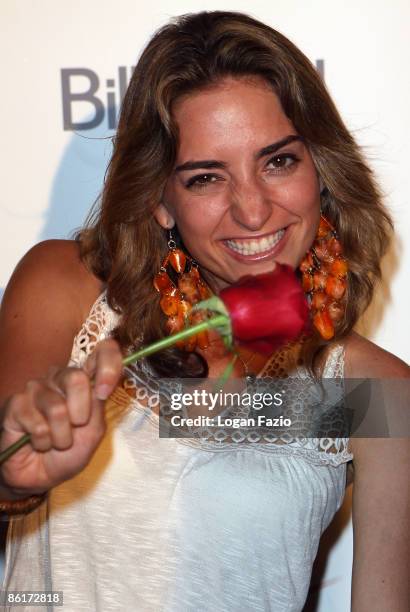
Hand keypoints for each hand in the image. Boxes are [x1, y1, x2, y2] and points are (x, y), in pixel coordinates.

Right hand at [0, 339, 122, 495]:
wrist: (41, 477)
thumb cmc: (68, 452)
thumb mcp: (93, 431)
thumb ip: (97, 406)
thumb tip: (99, 386)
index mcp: (84, 380)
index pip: (103, 352)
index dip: (108, 365)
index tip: (105, 391)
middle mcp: (60, 378)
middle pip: (77, 378)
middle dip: (80, 415)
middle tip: (74, 429)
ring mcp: (36, 388)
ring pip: (56, 408)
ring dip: (60, 436)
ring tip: (55, 442)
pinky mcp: (16, 403)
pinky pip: (37, 424)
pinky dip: (42, 442)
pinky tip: (38, 443)